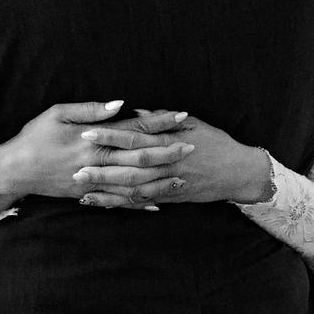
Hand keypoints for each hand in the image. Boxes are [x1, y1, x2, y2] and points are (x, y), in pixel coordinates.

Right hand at [0, 103, 193, 213]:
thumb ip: (90, 109)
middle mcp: (97, 162)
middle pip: (141, 158)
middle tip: (193, 147)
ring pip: (134, 183)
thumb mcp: (58, 113)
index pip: (134, 129)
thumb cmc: (34, 136)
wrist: (15, 169)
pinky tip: (157, 203)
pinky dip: (139, 203)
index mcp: (93, 139)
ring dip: (160, 179)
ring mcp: (94, 181)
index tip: (181, 116)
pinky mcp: (89, 195)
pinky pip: (119, 202)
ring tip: (183, 175)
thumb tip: (120, 104)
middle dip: (168, 152)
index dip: (159, 123)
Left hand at [75, 112, 272, 209]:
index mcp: (169, 142)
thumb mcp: (192, 124)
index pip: (134, 136)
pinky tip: (102, 204)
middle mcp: (166, 164)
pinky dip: (122, 203)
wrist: (239, 172)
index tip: (87, 132)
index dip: (110, 135)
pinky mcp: (170, 197)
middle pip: (128, 167)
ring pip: (133, 189)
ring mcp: (168, 183)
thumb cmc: (215, 142)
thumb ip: (162, 119)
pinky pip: (142, 202)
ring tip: (82, 189)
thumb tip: (137, 110)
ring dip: (107, 190)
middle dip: (101, 168)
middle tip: (75, 167)